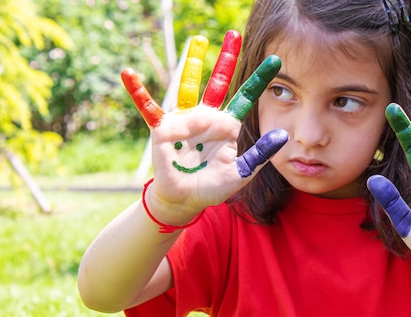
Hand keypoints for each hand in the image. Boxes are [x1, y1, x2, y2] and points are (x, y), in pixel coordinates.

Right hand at [120, 31, 287, 218]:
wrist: (187, 199)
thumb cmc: (212, 185)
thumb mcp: (243, 171)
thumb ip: (260, 153)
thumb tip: (283, 134)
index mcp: (226, 126)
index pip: (245, 98)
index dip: (259, 80)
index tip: (276, 61)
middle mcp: (206, 117)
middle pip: (218, 83)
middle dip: (226, 60)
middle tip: (234, 34)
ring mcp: (185, 120)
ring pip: (189, 86)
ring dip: (194, 63)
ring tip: (199, 41)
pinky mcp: (164, 129)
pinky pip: (149, 107)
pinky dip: (138, 91)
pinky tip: (128, 73)